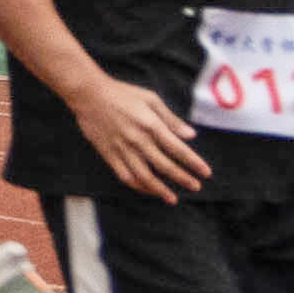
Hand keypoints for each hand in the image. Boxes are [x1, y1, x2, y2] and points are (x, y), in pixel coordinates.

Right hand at [70, 70, 214, 201]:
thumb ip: (171, 119)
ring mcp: (122, 149)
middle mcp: (138, 140)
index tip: (205, 173)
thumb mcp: (150, 99)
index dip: (193, 163)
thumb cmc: (122, 94)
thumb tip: (191, 135)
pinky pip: (125, 176)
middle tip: (196, 187)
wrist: (88, 94)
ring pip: (144, 176)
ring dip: (160, 190)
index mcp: (151, 125)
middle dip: (182, 178)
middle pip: (164, 166)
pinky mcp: (109, 154)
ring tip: (172, 198)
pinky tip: (148, 190)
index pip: (178, 149)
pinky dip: (138, 186)